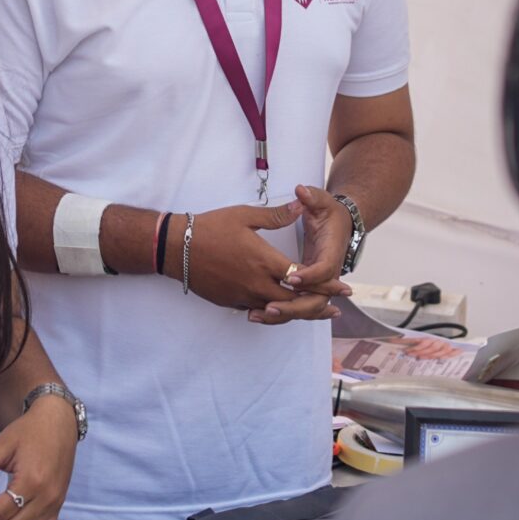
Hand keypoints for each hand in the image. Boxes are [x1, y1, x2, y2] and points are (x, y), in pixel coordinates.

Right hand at [183, 201, 350, 323]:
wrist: (175, 248)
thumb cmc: (210, 227)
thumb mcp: (245, 215)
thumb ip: (276, 215)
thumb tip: (300, 206)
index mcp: (264, 261)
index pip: (303, 279)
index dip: (326, 284)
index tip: (343, 288)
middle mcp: (256, 283)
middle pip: (294, 302)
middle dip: (317, 305)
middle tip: (336, 308)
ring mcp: (242, 295)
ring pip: (276, 310)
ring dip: (297, 312)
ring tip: (315, 313)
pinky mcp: (230, 301)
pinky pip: (257, 310)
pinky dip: (272, 311)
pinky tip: (280, 309)